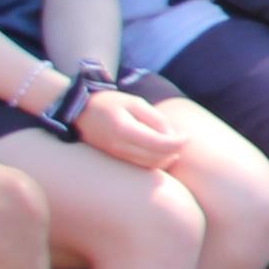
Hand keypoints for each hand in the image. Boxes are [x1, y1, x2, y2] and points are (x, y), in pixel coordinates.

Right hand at [72, 84, 191, 171]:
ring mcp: (116, 156)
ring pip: (150, 165)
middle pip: (156, 158)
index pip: (158, 144)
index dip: (178, 142)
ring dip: (167, 158)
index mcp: (124, 130)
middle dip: (174, 151)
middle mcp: (119, 147)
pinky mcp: (116, 160)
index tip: (188, 136)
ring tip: (174, 145)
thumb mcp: (134, 102)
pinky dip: (156, 161)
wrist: (79, 113)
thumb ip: (155, 119)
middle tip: (183, 139)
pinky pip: (141, 166)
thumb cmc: (110, 103)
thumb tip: (172, 135)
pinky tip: (163, 151)